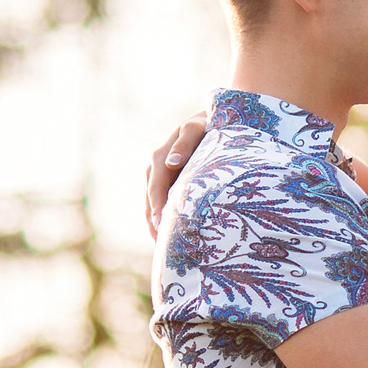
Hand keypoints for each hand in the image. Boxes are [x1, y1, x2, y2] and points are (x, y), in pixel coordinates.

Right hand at [141, 113, 208, 238]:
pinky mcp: (170, 180)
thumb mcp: (200, 128)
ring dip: (156, 224)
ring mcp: (162, 174)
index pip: (156, 186)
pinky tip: (168, 237)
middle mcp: (158, 165)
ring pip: (153, 203)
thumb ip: (186, 142)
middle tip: (162, 246)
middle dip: (155, 222)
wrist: (216, 119)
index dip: (158, 207)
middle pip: (151, 199)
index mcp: (162, 155)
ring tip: (162, 248)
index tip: (163, 228)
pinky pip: (161, 202)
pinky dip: (163, 219)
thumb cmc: (211, 123)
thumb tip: (171, 162)